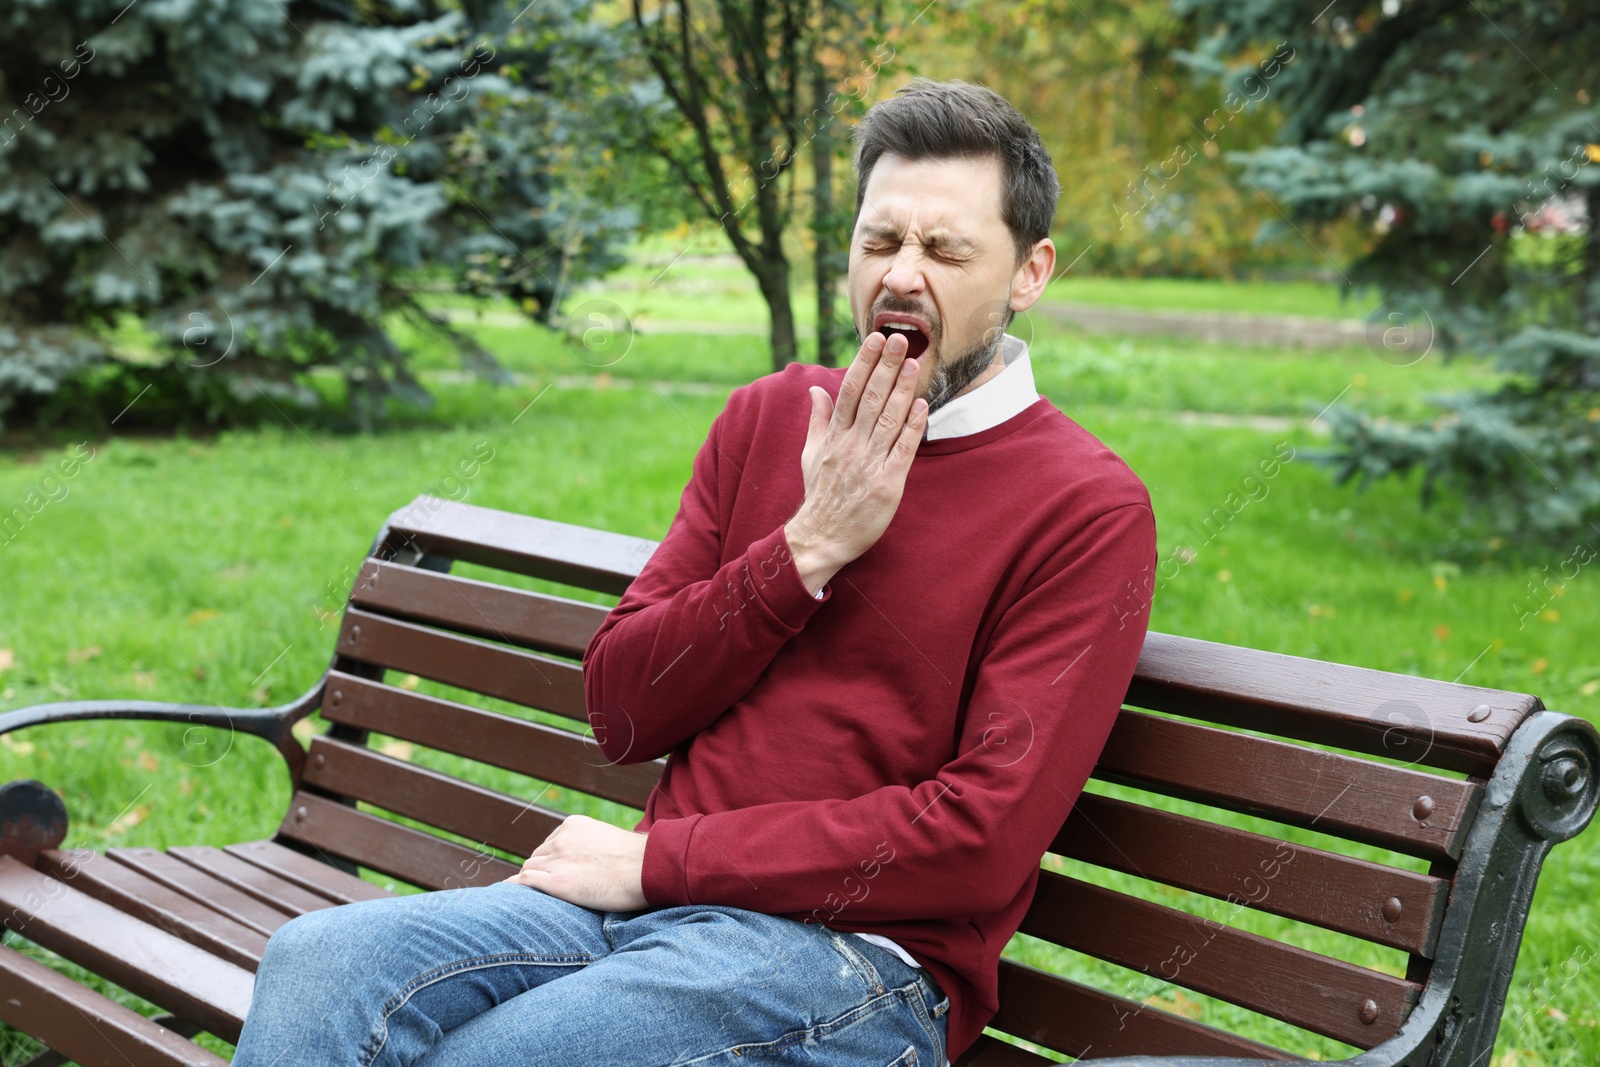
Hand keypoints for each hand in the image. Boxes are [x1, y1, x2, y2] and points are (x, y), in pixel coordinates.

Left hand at [505, 813, 648, 911]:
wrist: (648, 868)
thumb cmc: (640, 860)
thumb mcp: (611, 841)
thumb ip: (593, 846)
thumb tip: (596, 860)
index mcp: (574, 825)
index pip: (550, 843)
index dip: (552, 860)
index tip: (560, 873)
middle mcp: (561, 839)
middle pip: (537, 856)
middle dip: (541, 871)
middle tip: (549, 889)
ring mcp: (557, 859)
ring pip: (528, 869)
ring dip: (530, 882)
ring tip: (534, 898)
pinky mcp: (556, 882)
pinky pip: (523, 883)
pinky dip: (514, 890)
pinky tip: (509, 900)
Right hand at [786, 331, 926, 592]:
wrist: (821, 538)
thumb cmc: (821, 496)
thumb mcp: (811, 455)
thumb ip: (818, 420)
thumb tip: (816, 389)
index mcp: (834, 437)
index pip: (850, 392)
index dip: (864, 363)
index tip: (874, 338)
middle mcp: (851, 446)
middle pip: (871, 399)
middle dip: (885, 366)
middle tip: (899, 338)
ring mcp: (869, 464)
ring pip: (888, 420)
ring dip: (902, 390)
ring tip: (913, 363)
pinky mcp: (887, 484)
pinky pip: (902, 451)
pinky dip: (913, 428)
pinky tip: (922, 407)